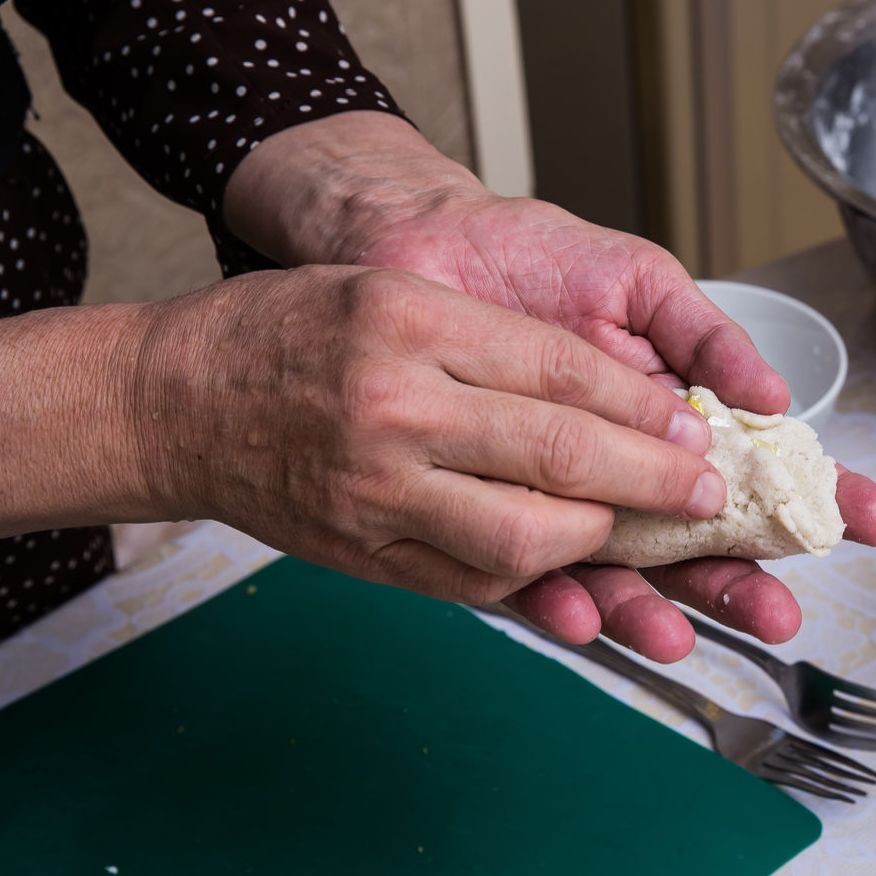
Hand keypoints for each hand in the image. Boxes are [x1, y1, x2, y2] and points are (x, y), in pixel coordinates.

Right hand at [131, 264, 729, 605]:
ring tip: (639, 533)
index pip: (561, 370)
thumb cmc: (286, 332)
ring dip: (600, 543)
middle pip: (559, 455)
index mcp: (412, 325)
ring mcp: (376, 492)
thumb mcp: (394, 293)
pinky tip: (569, 568)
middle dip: (652, 481)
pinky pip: (470, 582)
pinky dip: (535, 580)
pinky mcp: (363, 554)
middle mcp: (396, 410)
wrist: (172, 403)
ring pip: (522, 537)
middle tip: (703, 492)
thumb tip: (613, 397)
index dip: (645, 406)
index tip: (697, 428)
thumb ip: (497, 340)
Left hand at [223, 112, 875, 658]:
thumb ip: (703, 336)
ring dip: (655, 609)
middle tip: (780, 618)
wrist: (416, 244)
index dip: (816, 495)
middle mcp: (621, 466)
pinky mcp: (486, 510)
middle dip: (742, 582)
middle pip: (696, 541)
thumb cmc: (527, 255)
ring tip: (681, 637)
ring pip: (620, 571)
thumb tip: (777, 393)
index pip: (756, 466)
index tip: (874, 523)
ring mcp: (558, 494)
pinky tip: (580, 616)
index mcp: (668, 414)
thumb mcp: (636, 279)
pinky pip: (522, 572)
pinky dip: (553, 599)